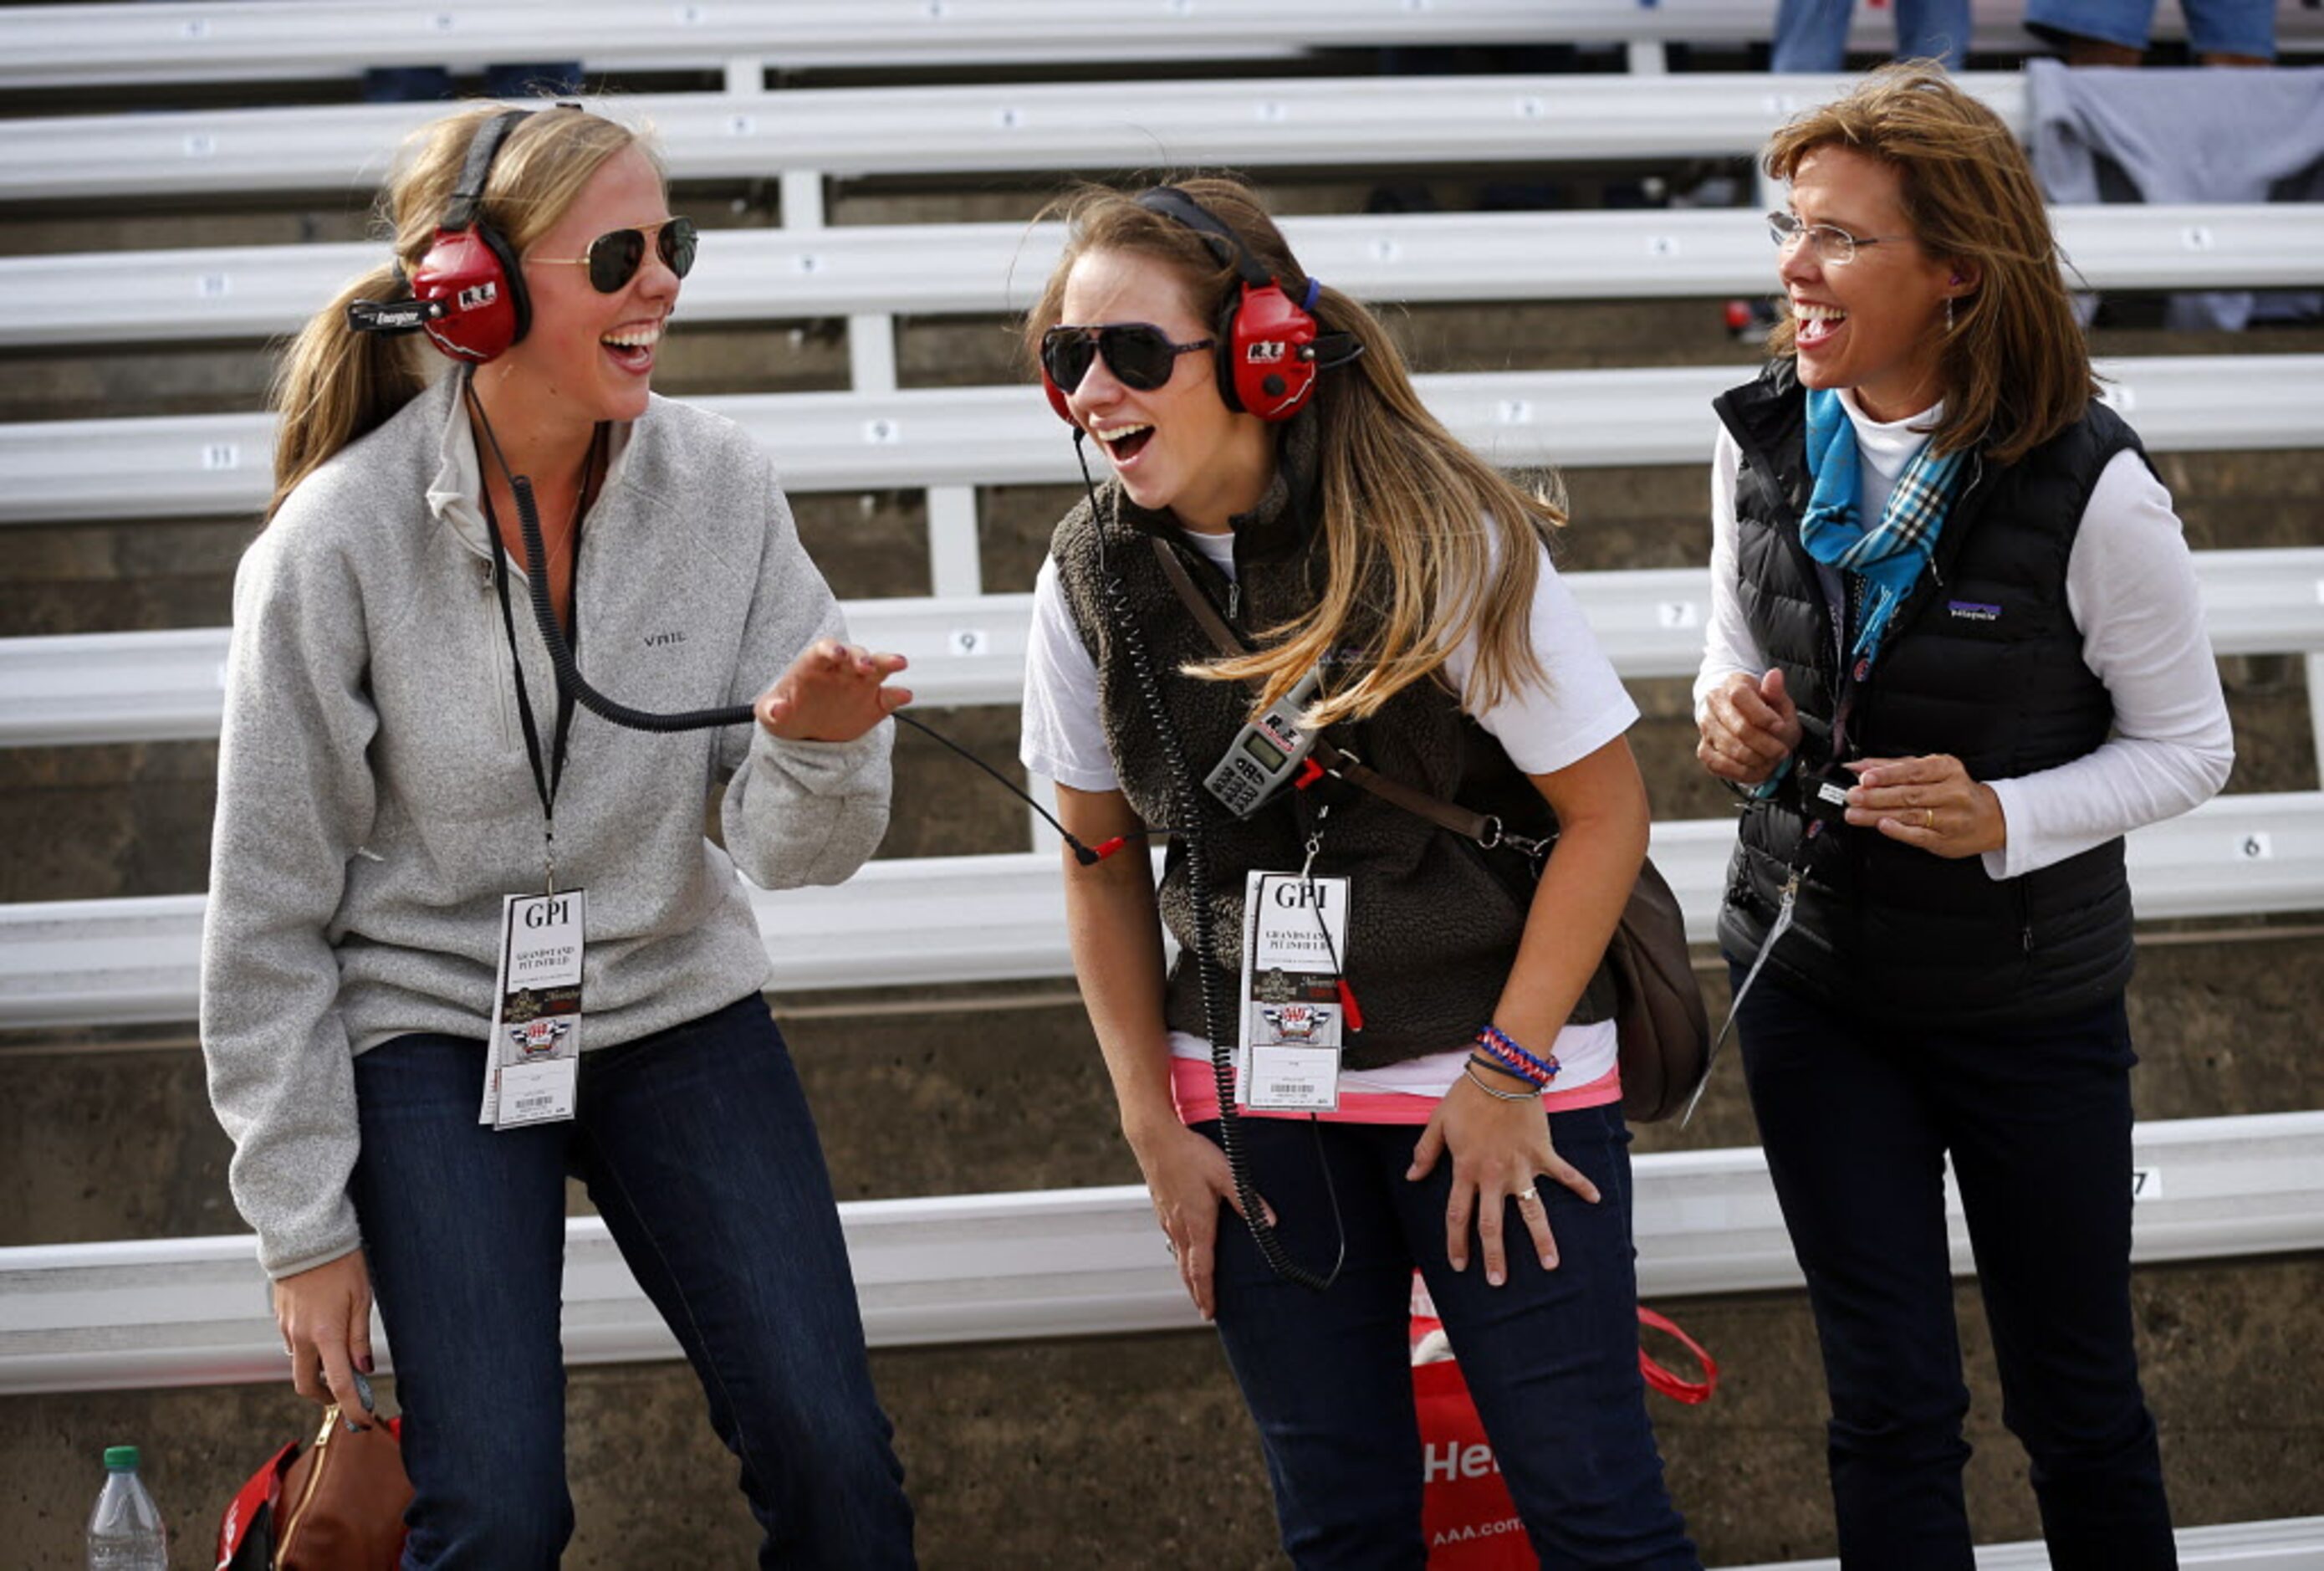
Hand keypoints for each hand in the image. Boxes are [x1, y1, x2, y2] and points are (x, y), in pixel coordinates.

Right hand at [273, 1249, 375, 1425]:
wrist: (306, 1236)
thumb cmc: (341, 1263)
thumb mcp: (362, 1298)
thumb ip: (359, 1337)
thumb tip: (363, 1368)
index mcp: (325, 1334)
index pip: (338, 1384)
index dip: (352, 1407)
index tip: (362, 1421)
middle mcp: (301, 1336)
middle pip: (306, 1384)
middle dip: (325, 1397)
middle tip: (345, 1395)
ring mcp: (286, 1327)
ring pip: (298, 1363)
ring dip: (316, 1370)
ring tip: (340, 1357)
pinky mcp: (280, 1317)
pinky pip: (292, 1344)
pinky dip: (308, 1349)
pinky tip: (324, 1332)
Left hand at [755, 640, 910, 742]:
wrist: (804, 732)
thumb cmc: (785, 714)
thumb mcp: (770, 714)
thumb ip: (771, 710)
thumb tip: (776, 709)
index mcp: (815, 664)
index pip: (826, 648)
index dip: (832, 649)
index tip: (838, 654)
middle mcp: (842, 668)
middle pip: (856, 654)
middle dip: (862, 657)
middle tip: (866, 666)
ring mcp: (861, 683)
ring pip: (879, 666)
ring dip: (888, 662)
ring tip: (899, 663)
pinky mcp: (875, 703)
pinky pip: (890, 696)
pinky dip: (898, 695)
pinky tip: (904, 695)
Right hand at [1129, 1122, 1270, 1320]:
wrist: (1155, 1137)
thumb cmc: (1189, 1154)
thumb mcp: (1226, 1174)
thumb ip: (1247, 1200)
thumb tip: (1270, 1223)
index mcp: (1196, 1224)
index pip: (1200, 1270)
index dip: (1206, 1294)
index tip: (1209, 1313)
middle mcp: (1178, 1226)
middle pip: (1186, 1270)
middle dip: (1196, 1292)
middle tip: (1204, 1310)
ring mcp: (1167, 1218)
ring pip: (1178, 1255)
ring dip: (1188, 1275)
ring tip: (1197, 1287)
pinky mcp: (1162, 1207)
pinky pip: (1173, 1239)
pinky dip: (1181, 1255)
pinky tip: (1186, 1250)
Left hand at [1407, 1066, 1598, 1284]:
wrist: (1501, 1074)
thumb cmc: (1467, 1097)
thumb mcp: (1437, 1123)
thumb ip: (1425, 1153)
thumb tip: (1411, 1177)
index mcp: (1466, 1170)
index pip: (1458, 1215)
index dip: (1457, 1242)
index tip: (1460, 1265)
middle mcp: (1494, 1176)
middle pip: (1493, 1225)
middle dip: (1495, 1256)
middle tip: (1498, 1281)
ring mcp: (1521, 1167)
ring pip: (1532, 1211)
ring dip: (1542, 1238)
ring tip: (1551, 1264)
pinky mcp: (1543, 1153)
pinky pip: (1565, 1174)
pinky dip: (1581, 1186)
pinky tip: (1597, 1200)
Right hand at [1697, 668, 1802, 785]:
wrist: (1749, 725)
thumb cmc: (1767, 714)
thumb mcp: (1779, 702)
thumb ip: (1777, 692)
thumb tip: (1775, 675)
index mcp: (1733, 684)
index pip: (1740, 696)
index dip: (1762, 715)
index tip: (1780, 727)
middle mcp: (1714, 703)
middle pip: (1738, 728)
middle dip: (1765, 745)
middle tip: (1782, 751)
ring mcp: (1706, 726)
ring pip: (1731, 749)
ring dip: (1757, 759)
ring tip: (1771, 759)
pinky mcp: (1703, 748)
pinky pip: (1719, 764)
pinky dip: (1741, 771)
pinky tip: (1756, 767)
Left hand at [1844, 753, 2006, 858]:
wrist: (1991, 818)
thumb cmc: (1955, 790)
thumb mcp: (1930, 770)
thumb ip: (1893, 766)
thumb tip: (1859, 766)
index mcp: (1947, 769)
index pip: (1913, 771)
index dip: (1887, 775)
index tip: (1865, 777)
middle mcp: (1952, 792)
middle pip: (1908, 794)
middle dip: (1876, 796)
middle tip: (1853, 796)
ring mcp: (1950, 817)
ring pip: (1909, 814)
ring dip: (1877, 814)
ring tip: (1855, 813)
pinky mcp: (1945, 839)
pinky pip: (1919, 835)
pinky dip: (1899, 830)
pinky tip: (1883, 825)